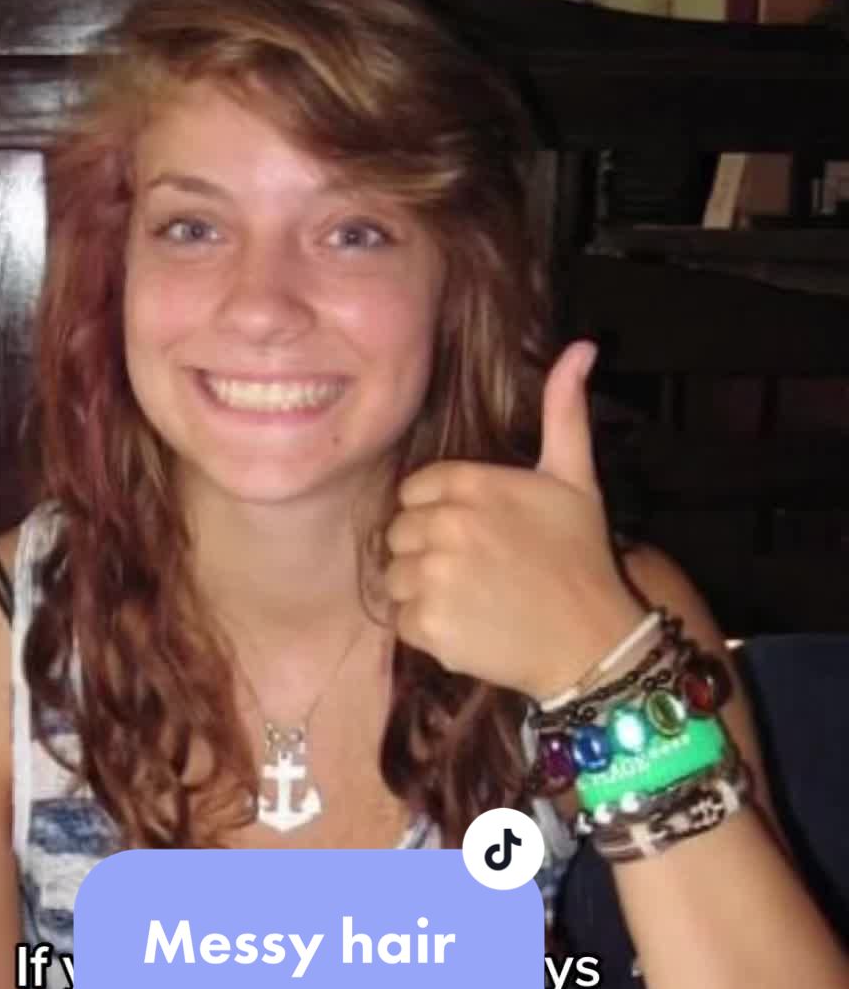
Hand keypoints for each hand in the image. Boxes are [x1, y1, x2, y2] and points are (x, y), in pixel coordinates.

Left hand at [382, 340, 640, 700]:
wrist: (593, 641)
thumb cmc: (582, 557)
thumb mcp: (575, 477)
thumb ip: (565, 410)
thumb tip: (582, 347)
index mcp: (471, 483)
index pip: (414, 493)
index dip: (439, 517)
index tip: (476, 538)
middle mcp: (447, 524)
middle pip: (400, 535)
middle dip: (428, 554)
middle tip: (477, 574)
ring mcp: (434, 575)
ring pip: (395, 579)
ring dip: (424, 593)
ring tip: (474, 601)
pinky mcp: (429, 622)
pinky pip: (401, 621)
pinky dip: (428, 630)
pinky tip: (469, 628)